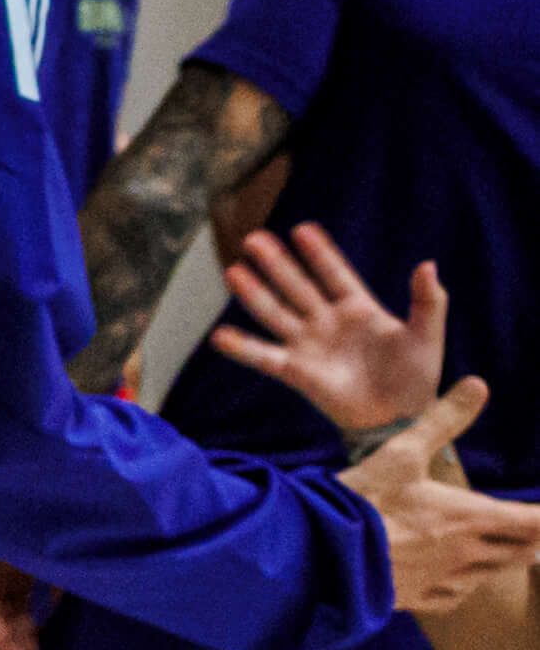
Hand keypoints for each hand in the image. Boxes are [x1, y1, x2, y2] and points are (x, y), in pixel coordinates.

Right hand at [208, 222, 445, 441]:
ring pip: (276, 313)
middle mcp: (328, 322)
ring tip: (234, 272)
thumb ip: (429, 301)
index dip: (319, 253)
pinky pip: (265, 357)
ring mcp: (309, 346)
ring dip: (254, 294)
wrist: (400, 419)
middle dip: (277, 263)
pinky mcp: (298, 372)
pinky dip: (243, 348)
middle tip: (255, 239)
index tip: (302, 229)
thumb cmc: (416, 377)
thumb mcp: (427, 336)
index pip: (335, 274)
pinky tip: (221, 336)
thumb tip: (428, 265)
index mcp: (359, 309)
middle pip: (297, 287)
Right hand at [344, 378, 539, 614]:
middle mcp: (464, 552)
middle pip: (520, 553)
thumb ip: (444, 420)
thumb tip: (478, 383)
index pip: (531, 521)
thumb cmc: (363, 499)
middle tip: (535, 534)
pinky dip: (465, 587)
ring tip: (506, 554)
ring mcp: (440, 578)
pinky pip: (454, 597)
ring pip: (489, 576)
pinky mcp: (414, 597)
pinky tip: (458, 580)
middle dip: (532, 542)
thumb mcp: (401, 452)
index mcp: (468, 517)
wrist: (319, 553)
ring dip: (502, 563)